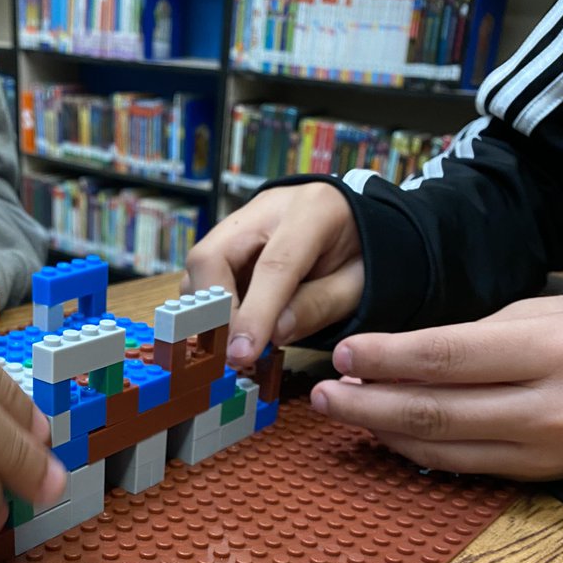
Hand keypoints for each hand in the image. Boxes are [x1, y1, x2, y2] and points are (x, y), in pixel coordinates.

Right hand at [181, 182, 363, 366]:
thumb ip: (318, 307)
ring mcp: (242, 220)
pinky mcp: (228, 238)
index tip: (241, 354)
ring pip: (200, 266)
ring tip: (232, 342)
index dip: (254, 314)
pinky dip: (209, 306)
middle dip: (212, 310)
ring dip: (206, 310)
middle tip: (228, 352)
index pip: (273, 265)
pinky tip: (231, 327)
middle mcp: (267, 208)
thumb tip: (273, 335)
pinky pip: (204, 274)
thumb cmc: (362, 253)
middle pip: (212, 256)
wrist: (357, 222)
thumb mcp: (356, 284)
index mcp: (312, 211)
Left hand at [310, 297, 562, 480]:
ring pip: (439, 447)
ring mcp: (539, 449)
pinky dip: (414, 450)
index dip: (386, 358)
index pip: (446, 357)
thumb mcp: (543, 315)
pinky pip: (459, 466)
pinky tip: (384, 431)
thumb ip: (473, 337)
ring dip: (380, 430)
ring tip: (343, 408)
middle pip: (431, 410)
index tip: (344, 354)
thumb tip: (398, 357)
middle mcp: (543, 406)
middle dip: (366, 403)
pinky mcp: (533, 474)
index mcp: (545, 351)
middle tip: (321, 394)